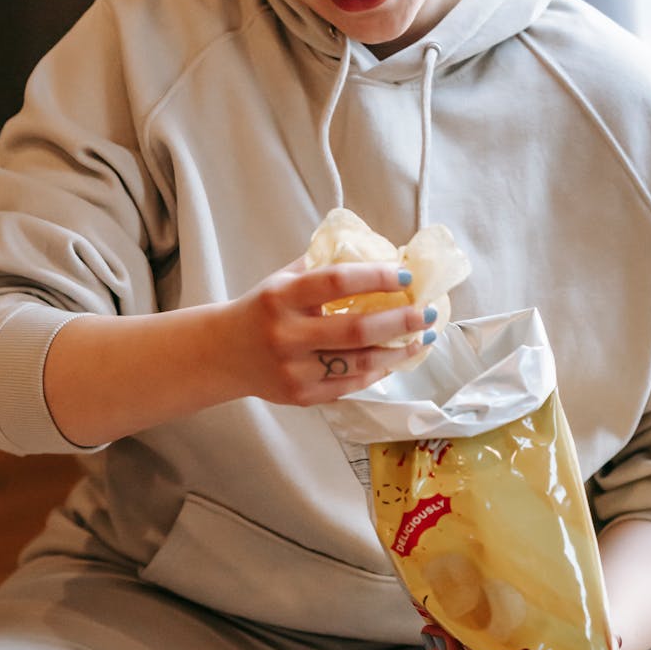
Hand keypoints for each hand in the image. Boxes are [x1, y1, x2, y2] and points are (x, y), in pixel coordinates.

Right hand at [224, 260, 432, 404]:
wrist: (223, 353)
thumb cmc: (262, 309)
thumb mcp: (284, 279)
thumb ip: (323, 266)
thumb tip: (378, 253)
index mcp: (282, 297)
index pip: (337, 282)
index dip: (376, 277)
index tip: (406, 274)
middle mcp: (286, 335)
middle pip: (356, 329)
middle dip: (400, 321)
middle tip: (427, 312)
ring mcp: (293, 370)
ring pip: (359, 363)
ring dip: (398, 351)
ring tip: (422, 338)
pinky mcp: (301, 396)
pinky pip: (350, 385)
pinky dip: (379, 372)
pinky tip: (396, 359)